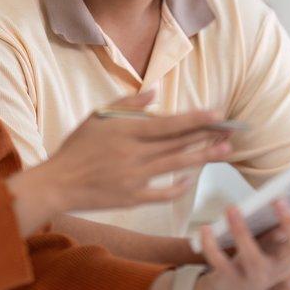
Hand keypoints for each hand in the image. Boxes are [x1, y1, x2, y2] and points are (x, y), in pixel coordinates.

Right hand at [9, 93, 233, 225]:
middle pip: (177, 145)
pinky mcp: (132, 198)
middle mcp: (132, 155)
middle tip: (232, 131)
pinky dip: (178, 185)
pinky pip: (162, 193)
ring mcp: (133, 178)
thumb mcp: (98, 117)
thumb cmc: (77, 147)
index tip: (217, 115)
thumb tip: (156, 91)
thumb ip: (128, 105)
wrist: (57, 183)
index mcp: (125, 132)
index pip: (167, 124)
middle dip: (207, 137)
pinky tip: (192, 177)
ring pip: (176, 166)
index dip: (194, 120)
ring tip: (224, 150)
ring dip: (202, 157)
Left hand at [194, 200, 289, 289]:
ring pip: (253, 256)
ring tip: (231, 207)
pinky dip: (211, 245)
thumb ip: (283, 221)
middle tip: (278, 198)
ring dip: (241, 231)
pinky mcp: (231, 280)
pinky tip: (205, 228)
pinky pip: (220, 262)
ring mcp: (256, 276)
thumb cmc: (255, 258)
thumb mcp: (272, 243)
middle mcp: (279, 266)